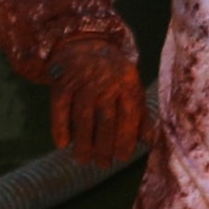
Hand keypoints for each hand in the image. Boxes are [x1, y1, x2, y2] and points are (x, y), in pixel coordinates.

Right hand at [43, 22, 147, 172]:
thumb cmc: (112, 73)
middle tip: (102, 164)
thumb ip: (140, 113)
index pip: (129, 116)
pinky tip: (62, 144)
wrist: (84, 43)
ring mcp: (83, 82)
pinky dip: (60, 127)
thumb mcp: (131, 86)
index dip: (126, 139)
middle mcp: (106, 82)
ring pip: (83, 118)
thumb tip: (148, 142)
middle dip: (105, 146)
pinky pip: (60, 109)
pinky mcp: (62, 83)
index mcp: (128, 83)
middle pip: (106, 120)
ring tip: (84, 160)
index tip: (122, 158)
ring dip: (83, 142)